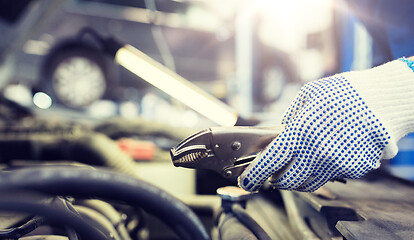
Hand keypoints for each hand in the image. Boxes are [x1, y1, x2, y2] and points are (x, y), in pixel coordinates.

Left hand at [238, 63, 404, 191]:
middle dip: (275, 179)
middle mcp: (316, 153)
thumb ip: (290, 118)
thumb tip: (280, 133)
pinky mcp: (353, 170)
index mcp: (300, 132)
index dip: (254, 175)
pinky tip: (325, 155)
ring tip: (297, 165)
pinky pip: (330, 177)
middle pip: (286, 181)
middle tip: (272, 173)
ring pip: (307, 184)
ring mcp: (336, 164)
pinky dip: (321, 171)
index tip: (246, 181)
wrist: (385, 99)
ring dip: (296, 179)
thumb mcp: (308, 96)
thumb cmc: (345, 93)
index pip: (269, 162)